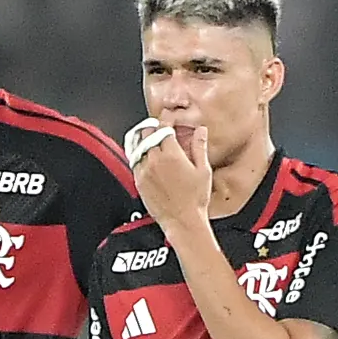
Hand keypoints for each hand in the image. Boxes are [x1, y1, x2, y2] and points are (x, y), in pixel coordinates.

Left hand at [128, 116, 211, 232]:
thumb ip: (199, 147)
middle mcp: (155, 161)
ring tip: (151, 138)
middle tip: (159, 126)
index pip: (164, 128)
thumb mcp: (203, 170)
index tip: (168, 117)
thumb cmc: (195, 199)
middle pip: (148, 134)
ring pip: (138, 147)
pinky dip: (139, 155)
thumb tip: (200, 131)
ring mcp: (144, 171)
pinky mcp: (138, 182)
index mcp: (172, 155)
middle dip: (153, 127)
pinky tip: (146, 155)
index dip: (166, 120)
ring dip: (144, 140)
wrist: (182, 221)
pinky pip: (134, 162)